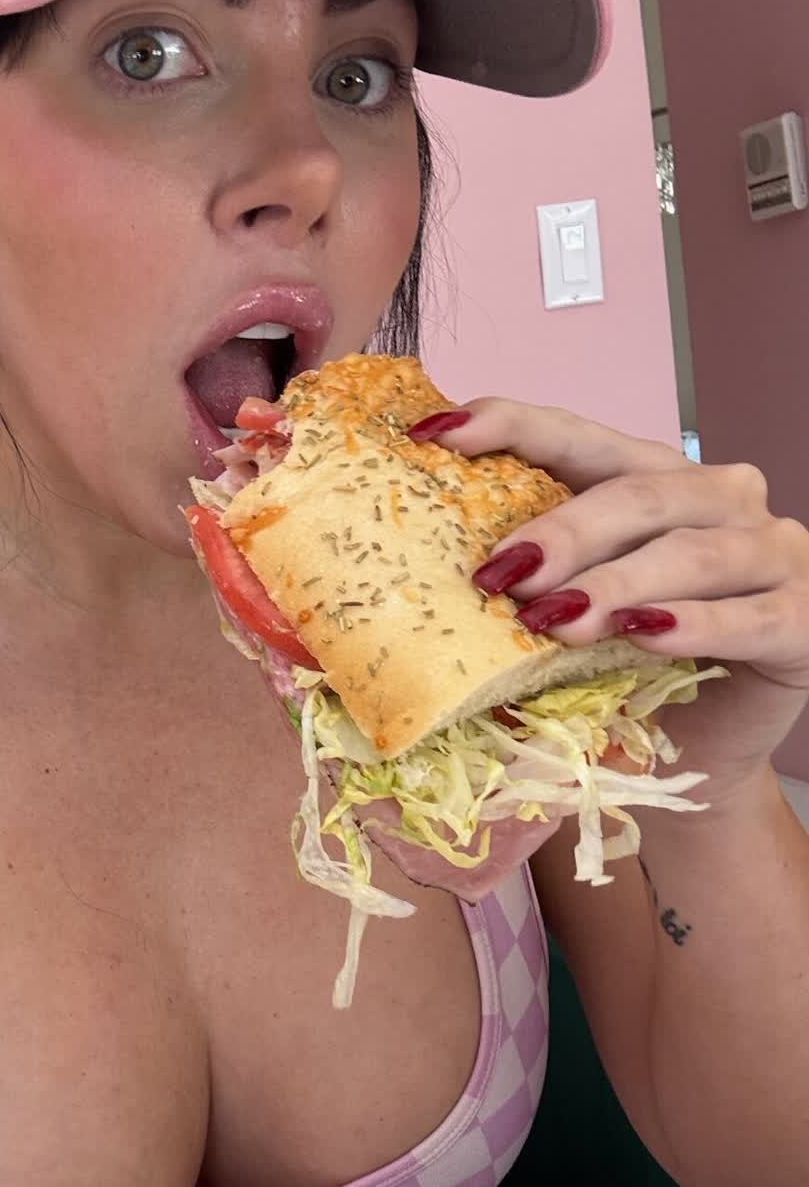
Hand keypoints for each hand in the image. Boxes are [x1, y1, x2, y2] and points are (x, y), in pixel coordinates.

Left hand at [407, 401, 808, 804]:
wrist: (699, 761)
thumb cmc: (624, 683)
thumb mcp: (563, 626)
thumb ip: (521, 591)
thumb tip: (417, 584)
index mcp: (653, 482)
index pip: (579, 436)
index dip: (512, 425)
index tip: (438, 433)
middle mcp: (720, 501)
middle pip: (638, 491)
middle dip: (563, 531)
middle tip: (501, 574)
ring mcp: (774, 553)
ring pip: (693, 550)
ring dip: (618, 583)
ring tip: (558, 621)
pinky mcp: (803, 619)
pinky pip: (751, 614)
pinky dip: (696, 624)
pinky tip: (648, 636)